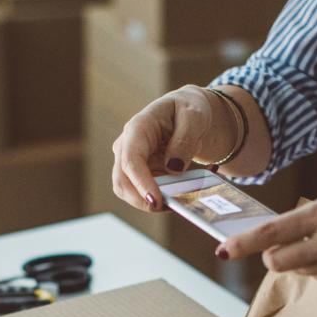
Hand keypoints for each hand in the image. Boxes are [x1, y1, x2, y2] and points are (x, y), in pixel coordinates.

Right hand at [111, 85, 235, 212]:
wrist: (189, 114)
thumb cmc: (189, 109)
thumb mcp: (194, 117)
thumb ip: (184, 140)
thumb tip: (173, 168)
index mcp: (137, 128)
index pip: (130, 160)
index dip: (141, 183)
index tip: (156, 201)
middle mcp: (127, 147)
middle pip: (122, 182)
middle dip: (143, 201)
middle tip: (172, 207)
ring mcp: (131, 163)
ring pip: (132, 194)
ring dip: (157, 202)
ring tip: (186, 196)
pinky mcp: (141, 176)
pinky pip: (148, 195)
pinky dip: (167, 198)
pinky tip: (186, 189)